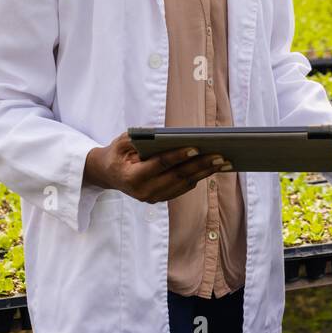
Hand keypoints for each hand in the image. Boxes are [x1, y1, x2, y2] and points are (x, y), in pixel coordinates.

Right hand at [85, 131, 226, 203]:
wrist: (107, 174)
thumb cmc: (117, 153)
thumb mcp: (122, 141)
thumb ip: (140, 138)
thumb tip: (167, 135)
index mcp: (132, 177)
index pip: (160, 165)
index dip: (178, 156)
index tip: (196, 147)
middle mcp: (144, 192)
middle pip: (177, 177)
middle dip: (201, 165)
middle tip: (221, 155)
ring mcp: (152, 198)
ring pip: (184, 185)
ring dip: (205, 173)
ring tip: (224, 161)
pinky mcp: (160, 198)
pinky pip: (183, 188)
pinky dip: (199, 177)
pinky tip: (213, 167)